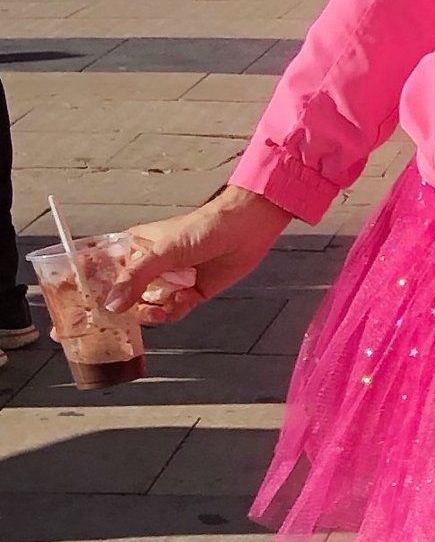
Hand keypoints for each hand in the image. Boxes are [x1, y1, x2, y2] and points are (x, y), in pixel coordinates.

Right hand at [101, 186, 289, 323]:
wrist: (246, 230)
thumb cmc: (203, 227)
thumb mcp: (163, 251)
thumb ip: (135, 277)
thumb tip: (113, 304)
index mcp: (134, 248)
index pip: (104, 270)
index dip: (93, 288)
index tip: (82, 306)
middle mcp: (148, 266)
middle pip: (125, 296)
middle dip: (127, 309)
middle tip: (131, 314)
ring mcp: (168, 281)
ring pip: (148, 307)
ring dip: (154, 311)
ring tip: (162, 308)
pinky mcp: (189, 293)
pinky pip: (173, 311)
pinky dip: (177, 310)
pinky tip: (186, 298)